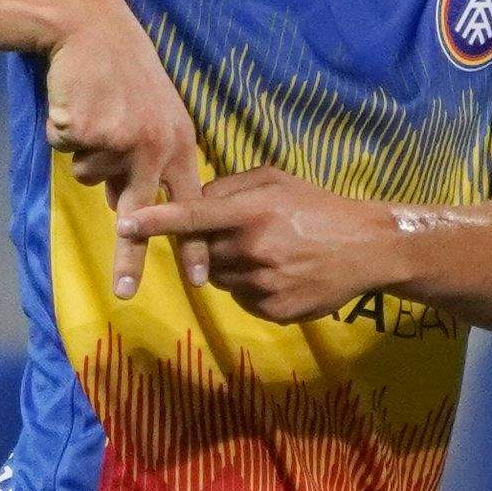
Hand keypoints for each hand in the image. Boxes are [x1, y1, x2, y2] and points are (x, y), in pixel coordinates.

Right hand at [45, 2, 203, 292]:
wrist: (90, 25)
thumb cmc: (118, 71)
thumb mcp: (148, 115)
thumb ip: (144, 160)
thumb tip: (124, 207)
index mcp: (179, 142)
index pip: (191, 205)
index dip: (193, 245)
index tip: (203, 281)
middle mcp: (158, 144)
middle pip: (143, 215)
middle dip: (130, 257)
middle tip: (124, 293)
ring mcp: (125, 138)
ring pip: (90, 177)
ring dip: (82, 154)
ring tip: (91, 113)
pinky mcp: (93, 129)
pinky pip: (67, 153)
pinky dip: (64, 134)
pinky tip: (75, 104)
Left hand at [116, 164, 402, 323]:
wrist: (367, 248)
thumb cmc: (317, 207)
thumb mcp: (277, 180)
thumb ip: (231, 187)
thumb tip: (194, 200)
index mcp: (252, 212)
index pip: (193, 215)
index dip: (155, 220)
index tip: (124, 223)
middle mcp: (253, 248)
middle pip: (202, 253)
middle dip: (211, 245)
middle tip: (244, 235)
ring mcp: (264, 283)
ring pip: (219, 279)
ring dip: (231, 267)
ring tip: (269, 254)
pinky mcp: (273, 310)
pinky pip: (241, 300)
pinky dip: (251, 288)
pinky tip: (280, 274)